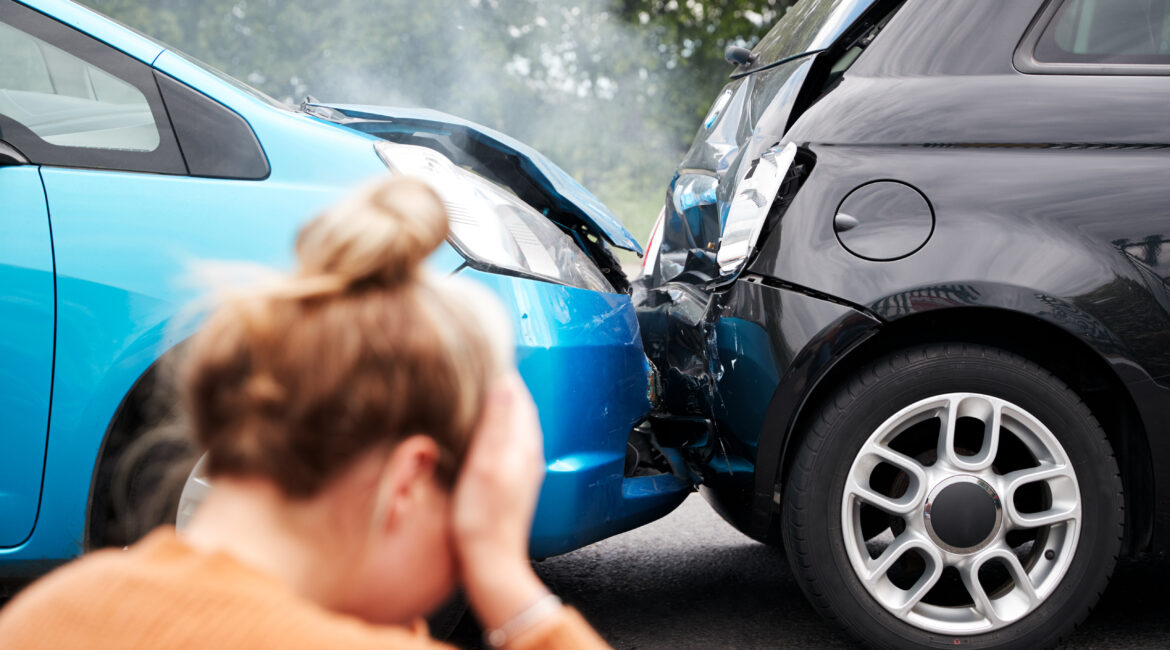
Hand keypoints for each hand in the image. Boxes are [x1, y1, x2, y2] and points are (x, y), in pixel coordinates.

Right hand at [452, 373, 550, 629]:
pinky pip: (500, 441)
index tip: (479, 350)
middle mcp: (527, 452)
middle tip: (469, 364)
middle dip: (495, 383)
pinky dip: (487, 426)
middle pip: (514, 404)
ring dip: (491, 405)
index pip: (518, 392)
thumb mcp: (486, 462)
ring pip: (508, 422)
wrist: (489, 562)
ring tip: (467, 389)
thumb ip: (498, 422)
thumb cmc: (483, 519)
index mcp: (524, 443)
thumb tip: (504, 380)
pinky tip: (469, 429)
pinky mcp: (506, 480)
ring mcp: (518, 467)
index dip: (499, 368)